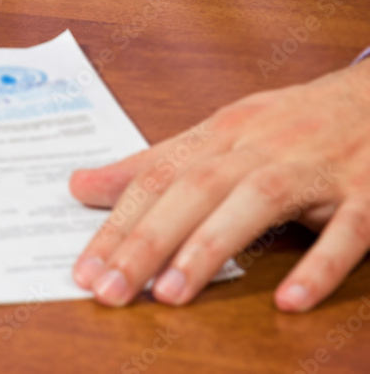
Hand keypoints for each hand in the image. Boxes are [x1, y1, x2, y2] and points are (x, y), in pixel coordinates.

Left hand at [69, 59, 369, 311]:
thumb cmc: (294, 122)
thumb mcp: (221, 133)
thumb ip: (153, 164)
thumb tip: (80, 186)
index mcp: (223, 131)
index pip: (157, 176)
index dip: (117, 223)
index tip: (84, 268)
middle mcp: (262, 145)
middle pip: (194, 188)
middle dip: (146, 241)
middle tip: (109, 290)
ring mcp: (317, 166)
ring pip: (257, 201)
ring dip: (211, 247)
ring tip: (171, 295)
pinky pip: (348, 230)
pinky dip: (319, 265)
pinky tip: (289, 300)